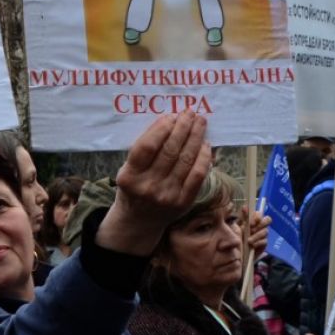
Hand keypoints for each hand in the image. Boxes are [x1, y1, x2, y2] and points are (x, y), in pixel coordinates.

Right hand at [97, 112, 212, 255]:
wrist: (139, 221)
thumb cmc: (134, 187)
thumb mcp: (128, 169)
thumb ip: (144, 149)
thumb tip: (168, 121)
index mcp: (129, 176)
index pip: (147, 147)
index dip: (161, 128)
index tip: (171, 115)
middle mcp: (148, 187)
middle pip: (170, 151)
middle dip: (183, 127)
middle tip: (190, 113)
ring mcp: (167, 195)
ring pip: (186, 160)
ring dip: (195, 137)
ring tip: (200, 123)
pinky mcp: (183, 202)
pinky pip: (197, 175)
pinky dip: (204, 157)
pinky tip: (205, 144)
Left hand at [241, 204, 271, 254]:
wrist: (238, 253)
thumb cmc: (237, 237)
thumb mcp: (237, 227)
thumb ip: (242, 217)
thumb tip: (245, 207)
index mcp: (254, 220)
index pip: (260, 213)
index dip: (257, 216)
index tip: (251, 222)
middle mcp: (260, 226)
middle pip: (268, 220)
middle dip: (260, 224)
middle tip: (251, 229)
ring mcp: (263, 235)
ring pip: (265, 231)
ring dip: (256, 235)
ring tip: (248, 241)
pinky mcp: (264, 244)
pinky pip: (264, 241)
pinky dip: (258, 243)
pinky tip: (252, 245)